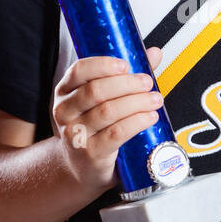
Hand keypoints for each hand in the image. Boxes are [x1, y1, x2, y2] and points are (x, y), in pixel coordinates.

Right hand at [52, 46, 164, 188]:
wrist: (81, 167)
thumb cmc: (95, 128)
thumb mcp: (102, 100)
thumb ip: (126, 76)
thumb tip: (153, 54)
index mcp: (66, 91)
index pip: (79, 71)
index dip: (103, 65)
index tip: (125, 65)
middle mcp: (65, 111)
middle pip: (96, 91)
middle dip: (127, 84)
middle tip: (147, 83)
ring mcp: (76, 134)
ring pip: (108, 112)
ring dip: (137, 102)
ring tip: (155, 100)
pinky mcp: (91, 153)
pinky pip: (116, 133)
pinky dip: (136, 122)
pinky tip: (150, 117)